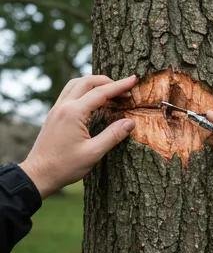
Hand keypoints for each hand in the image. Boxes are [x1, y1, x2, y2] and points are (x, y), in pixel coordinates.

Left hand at [19, 74, 137, 197]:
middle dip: (107, 81)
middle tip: (125, 87)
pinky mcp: (55, 114)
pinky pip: (70, 93)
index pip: (100, 93)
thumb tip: (130, 122)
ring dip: (94, 83)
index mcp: (74, 113)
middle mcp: (64, 106)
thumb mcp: (94, 153)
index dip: (119, 86)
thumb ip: (113, 136)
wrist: (40, 172)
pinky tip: (94, 101)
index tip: (133, 80)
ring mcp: (57, 109)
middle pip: (86, 82)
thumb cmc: (66, 166)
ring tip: (111, 91)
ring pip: (76, 84)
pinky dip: (84, 90)